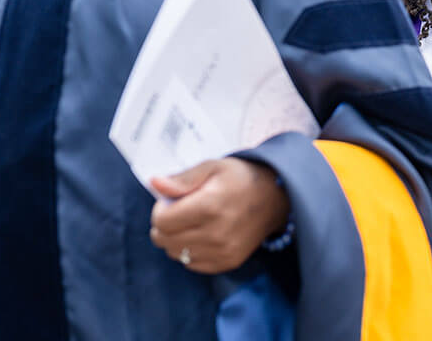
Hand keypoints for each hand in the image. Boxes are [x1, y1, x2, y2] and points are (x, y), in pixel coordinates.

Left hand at [149, 158, 290, 273]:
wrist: (275, 198)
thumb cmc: (240, 179)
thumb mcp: (213, 167)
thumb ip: (183, 178)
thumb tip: (155, 184)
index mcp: (210, 206)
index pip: (161, 221)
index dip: (161, 209)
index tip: (173, 200)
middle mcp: (216, 233)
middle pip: (164, 240)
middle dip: (165, 225)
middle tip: (180, 211)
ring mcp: (223, 251)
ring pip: (175, 253)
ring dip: (176, 239)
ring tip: (193, 223)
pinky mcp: (228, 262)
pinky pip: (191, 264)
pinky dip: (190, 251)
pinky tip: (202, 235)